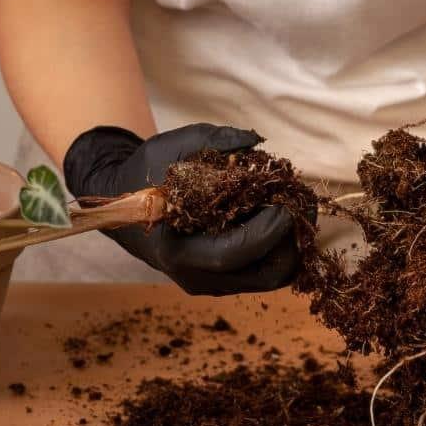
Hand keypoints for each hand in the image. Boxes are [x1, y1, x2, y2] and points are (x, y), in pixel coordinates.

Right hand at [62, 124, 302, 295]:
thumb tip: (257, 142)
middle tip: (301, 201)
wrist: (124, 207)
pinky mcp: (225, 281)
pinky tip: (280, 215)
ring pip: (273, 277)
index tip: (286, 200)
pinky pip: (266, 271)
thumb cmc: (146, 175)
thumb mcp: (170, 147)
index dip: (269, 229)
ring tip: (294, 205)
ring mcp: (213, 284)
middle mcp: (196, 277)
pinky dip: (281, 246)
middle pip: (267, 275)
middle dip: (292, 238)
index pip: (235, 253)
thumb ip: (212, 141)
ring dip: (292, 243)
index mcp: (177, 251)